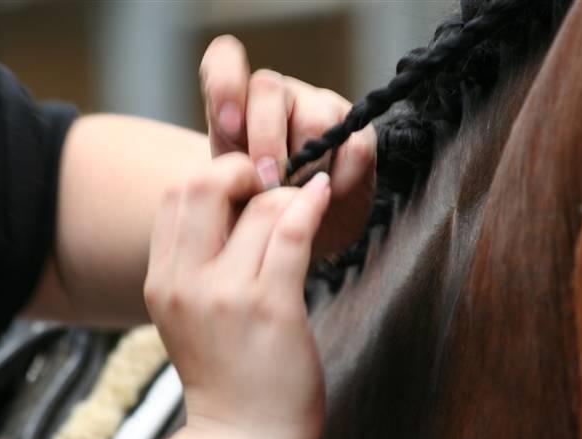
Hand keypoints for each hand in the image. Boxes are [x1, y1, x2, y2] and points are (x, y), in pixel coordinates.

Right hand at [143, 153, 329, 438]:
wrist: (244, 436)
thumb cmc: (225, 372)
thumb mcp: (189, 313)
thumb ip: (197, 260)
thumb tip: (235, 203)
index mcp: (161, 280)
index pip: (175, 194)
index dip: (214, 177)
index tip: (244, 189)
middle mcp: (185, 282)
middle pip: (204, 183)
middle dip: (243, 170)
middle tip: (269, 187)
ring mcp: (227, 294)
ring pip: (260, 206)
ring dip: (288, 196)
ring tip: (303, 205)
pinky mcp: (272, 307)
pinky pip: (292, 232)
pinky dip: (312, 203)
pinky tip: (322, 193)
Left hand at [199, 34, 376, 255]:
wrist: (297, 233)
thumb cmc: (255, 208)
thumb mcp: (228, 194)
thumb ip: (227, 174)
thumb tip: (253, 170)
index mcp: (235, 105)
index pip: (224, 61)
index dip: (225, 83)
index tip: (228, 124)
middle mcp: (275, 96)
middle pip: (269, 89)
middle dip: (267, 140)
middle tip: (268, 183)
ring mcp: (319, 107)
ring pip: (316, 118)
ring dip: (307, 166)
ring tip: (297, 196)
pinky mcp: (357, 131)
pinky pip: (354, 145)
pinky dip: (342, 177)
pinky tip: (328, 195)